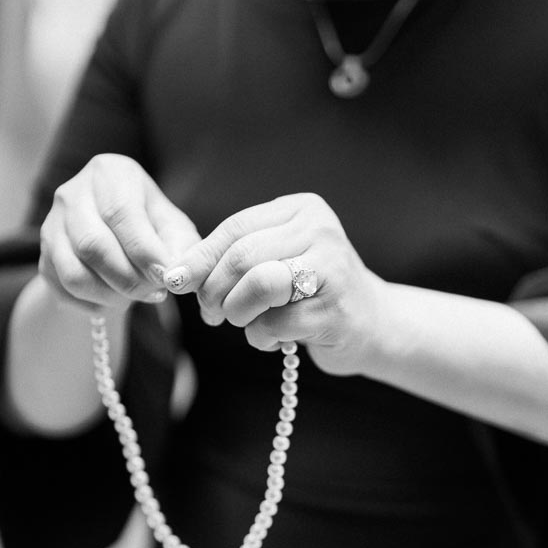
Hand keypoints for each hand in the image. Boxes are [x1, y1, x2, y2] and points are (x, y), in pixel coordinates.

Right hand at [38, 153, 199, 314]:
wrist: (116, 235)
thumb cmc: (152, 226)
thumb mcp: (174, 228)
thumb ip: (181, 247)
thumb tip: (175, 276)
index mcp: (109, 173)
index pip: (121, 213)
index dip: (144, 251)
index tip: (165, 277)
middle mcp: (72, 193)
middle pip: (93, 245)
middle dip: (129, 280)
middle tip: (155, 294)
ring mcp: (52, 225)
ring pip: (74, 273)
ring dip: (110, 296)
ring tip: (136, 297)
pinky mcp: (43, 256)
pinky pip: (64, 291)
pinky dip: (94, 305)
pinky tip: (116, 299)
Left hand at [161, 192, 383, 375]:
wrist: (372, 322)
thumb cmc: (310, 291)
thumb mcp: (276, 259)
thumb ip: (233, 257)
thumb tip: (175, 272)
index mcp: (301, 209)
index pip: (235, 228)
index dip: (199, 258)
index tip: (176, 281)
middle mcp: (320, 230)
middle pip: (242, 256)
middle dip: (214, 290)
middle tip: (210, 313)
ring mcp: (332, 268)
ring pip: (259, 285)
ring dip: (237, 312)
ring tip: (244, 322)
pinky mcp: (335, 309)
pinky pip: (276, 324)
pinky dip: (261, 337)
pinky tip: (273, 338)